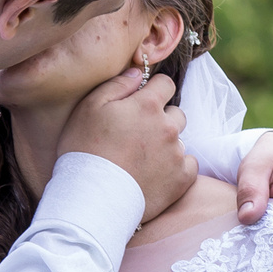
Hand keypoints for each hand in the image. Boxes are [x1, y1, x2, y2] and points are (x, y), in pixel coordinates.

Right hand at [59, 68, 196, 218]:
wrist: (92, 197)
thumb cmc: (84, 150)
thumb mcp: (89, 108)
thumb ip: (117, 85)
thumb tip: (138, 74)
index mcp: (148, 106)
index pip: (166, 84)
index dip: (154, 90)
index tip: (143, 102)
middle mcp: (168, 127)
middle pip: (176, 114)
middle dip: (161, 120)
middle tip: (138, 136)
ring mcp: (177, 153)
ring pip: (179, 141)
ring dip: (166, 145)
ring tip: (142, 159)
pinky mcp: (182, 179)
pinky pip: (189, 165)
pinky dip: (176, 167)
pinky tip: (156, 174)